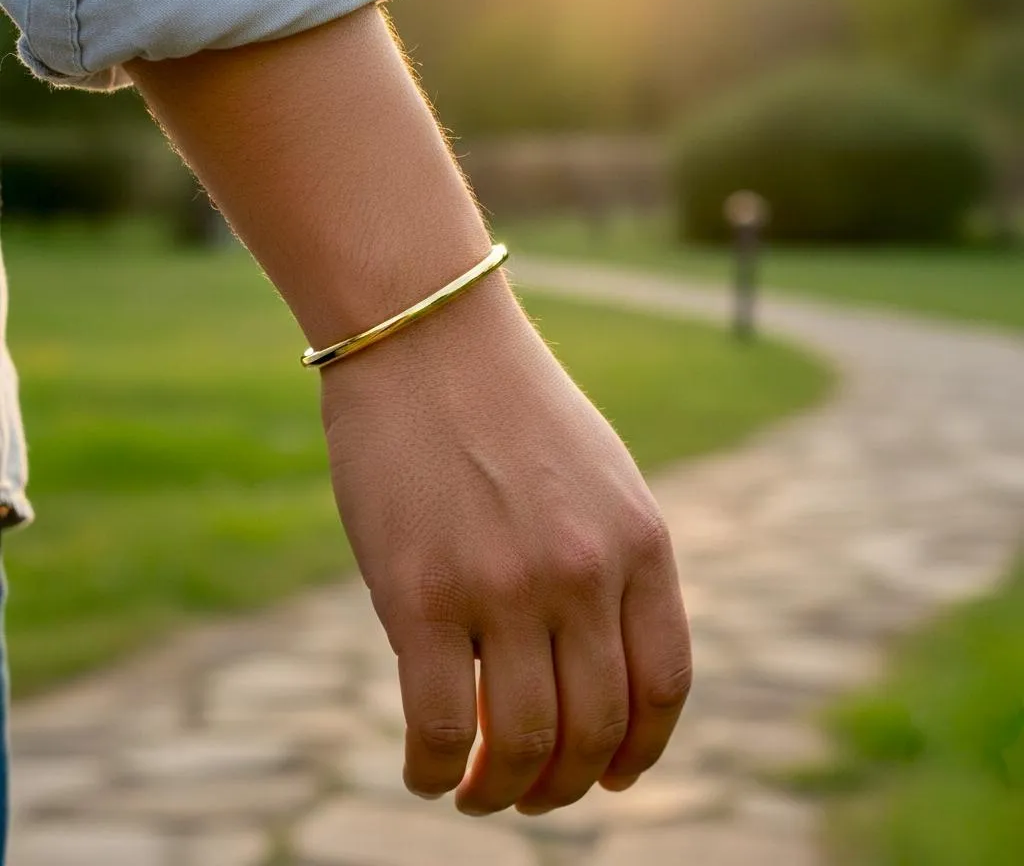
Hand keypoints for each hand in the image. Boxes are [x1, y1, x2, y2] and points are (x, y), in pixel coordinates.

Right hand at [320, 274, 690, 815]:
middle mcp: (584, 573)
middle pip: (595, 730)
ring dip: (504, 793)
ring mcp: (505, 587)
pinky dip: (435, 773)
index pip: (664, 686)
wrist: (428, 335)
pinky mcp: (421, 594)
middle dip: (565, 786)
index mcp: (639, 542)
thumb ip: (613, 564)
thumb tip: (595, 663)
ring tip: (480, 794)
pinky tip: (427, 775)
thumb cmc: (509, 404)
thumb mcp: (598, 477)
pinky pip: (439, 727)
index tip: (612, 779)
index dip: (641, 753)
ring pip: (521, 744)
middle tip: (533, 794)